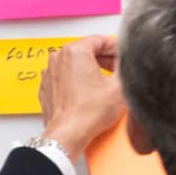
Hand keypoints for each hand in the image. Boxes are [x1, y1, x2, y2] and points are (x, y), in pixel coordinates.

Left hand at [39, 36, 124, 157]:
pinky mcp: (47, 88)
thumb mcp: (119, 85)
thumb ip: (126, 66)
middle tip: (116, 69)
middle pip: (86, 50)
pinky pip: (65, 78)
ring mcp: (50, 74)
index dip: (116, 47)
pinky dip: (77, 81)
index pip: (100, 40)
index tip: (122, 54)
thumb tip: (128, 60)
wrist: (68, 135)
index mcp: (75, 51)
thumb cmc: (87, 113)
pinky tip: (88, 93)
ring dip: (90, 70)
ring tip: (104, 83)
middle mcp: (58, 59)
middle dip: (103, 59)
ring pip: (74, 64)